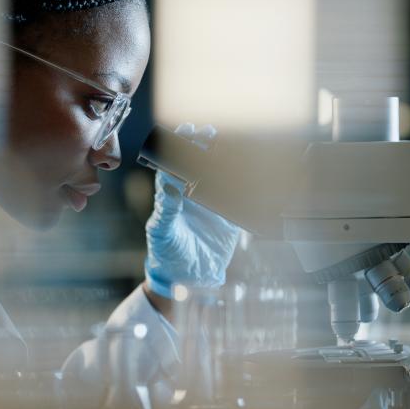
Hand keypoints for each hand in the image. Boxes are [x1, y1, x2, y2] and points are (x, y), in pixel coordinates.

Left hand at [144, 124, 239, 298]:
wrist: (189, 278)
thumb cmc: (167, 253)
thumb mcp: (163, 232)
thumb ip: (166, 210)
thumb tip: (169, 187)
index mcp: (172, 196)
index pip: (175, 164)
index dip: (180, 146)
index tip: (187, 130)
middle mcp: (190, 196)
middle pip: (196, 164)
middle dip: (202, 145)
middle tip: (209, 130)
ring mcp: (208, 205)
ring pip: (214, 175)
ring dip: (220, 158)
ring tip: (227, 140)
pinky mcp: (225, 216)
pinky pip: (233, 195)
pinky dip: (239, 182)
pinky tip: (246, 167)